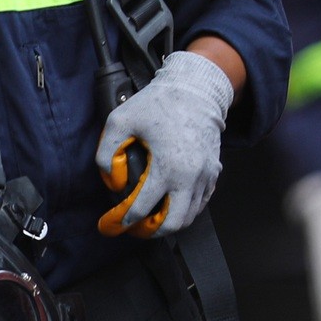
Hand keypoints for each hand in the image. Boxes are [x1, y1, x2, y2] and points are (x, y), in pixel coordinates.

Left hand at [96, 50, 233, 237]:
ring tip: (150, 218)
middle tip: (135, 228)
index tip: (114, 224)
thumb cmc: (157, 103)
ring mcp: (206, 175)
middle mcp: (191, 176)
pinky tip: (169, 203)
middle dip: (151, 231)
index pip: (143, 207)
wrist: (196, 90)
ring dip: (169, 222)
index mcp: (167, 166)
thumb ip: (106, 152)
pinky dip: (185, 209)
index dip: (125, 220)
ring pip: (190, 216)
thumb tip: (112, 180)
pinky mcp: (214, 171)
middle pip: (174, 223)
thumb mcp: (120, 120)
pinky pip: (201, 202)